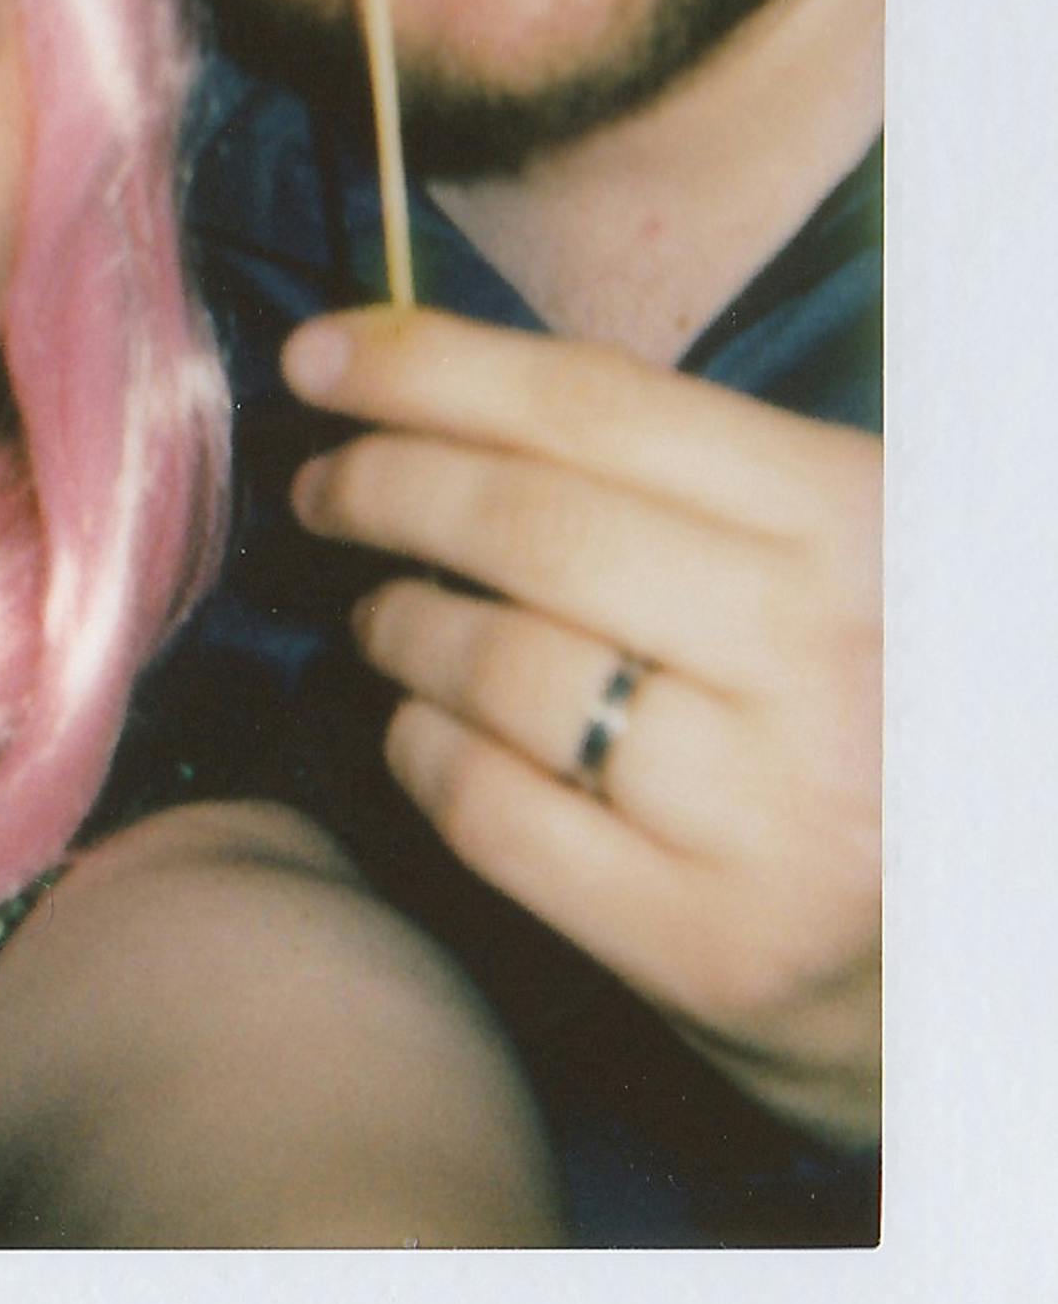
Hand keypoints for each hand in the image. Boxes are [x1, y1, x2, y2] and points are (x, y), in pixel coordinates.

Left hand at [284, 304, 880, 1150]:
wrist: (982, 949)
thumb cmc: (884, 712)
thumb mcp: (846, 556)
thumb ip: (691, 476)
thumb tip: (448, 386)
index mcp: (862, 522)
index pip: (598, 406)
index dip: (433, 367)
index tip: (322, 355)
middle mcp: (825, 655)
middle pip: (529, 528)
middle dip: (387, 487)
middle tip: (323, 488)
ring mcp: (769, 809)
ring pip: (501, 669)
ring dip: (400, 625)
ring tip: (379, 614)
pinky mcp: (711, 943)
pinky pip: (497, 813)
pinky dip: (423, 753)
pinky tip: (416, 728)